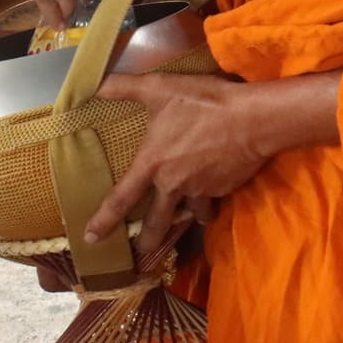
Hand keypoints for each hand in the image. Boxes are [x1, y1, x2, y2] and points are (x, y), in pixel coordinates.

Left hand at [83, 71, 340, 246]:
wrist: (252, 120)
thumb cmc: (203, 103)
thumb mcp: (159, 87)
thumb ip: (124, 87)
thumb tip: (94, 85)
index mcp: (153, 164)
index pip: (121, 199)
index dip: (104, 220)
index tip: (91, 238)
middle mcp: (174, 184)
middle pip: (157, 224)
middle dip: (148, 243)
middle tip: (140, 257)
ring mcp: (201, 191)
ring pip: (189, 214)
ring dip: (186, 218)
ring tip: (185, 218)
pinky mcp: (224, 190)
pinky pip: (212, 201)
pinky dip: (210, 199)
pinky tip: (212, 189)